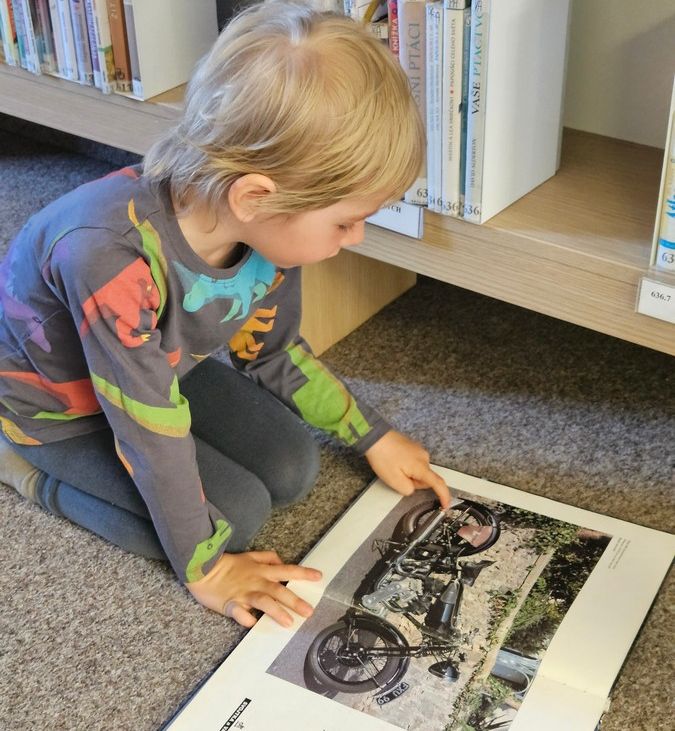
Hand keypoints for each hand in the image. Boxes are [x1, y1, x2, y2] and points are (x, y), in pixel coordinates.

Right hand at [185, 550, 321, 627]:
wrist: (203, 567)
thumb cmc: (228, 564)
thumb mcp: (250, 555)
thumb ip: (267, 558)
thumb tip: (281, 561)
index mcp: (261, 570)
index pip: (287, 571)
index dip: (303, 573)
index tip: (319, 577)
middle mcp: (256, 581)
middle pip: (279, 590)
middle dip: (295, 600)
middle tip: (309, 611)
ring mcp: (243, 593)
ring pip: (263, 601)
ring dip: (276, 611)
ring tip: (288, 622)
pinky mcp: (230, 603)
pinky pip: (239, 612)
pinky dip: (246, 618)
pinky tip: (253, 624)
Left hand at [365, 430, 450, 507]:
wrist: (375, 436)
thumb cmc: (383, 457)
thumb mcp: (394, 481)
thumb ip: (408, 489)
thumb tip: (412, 487)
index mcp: (421, 467)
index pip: (438, 483)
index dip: (444, 495)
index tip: (446, 505)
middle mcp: (424, 457)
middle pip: (425, 478)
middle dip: (413, 482)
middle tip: (397, 477)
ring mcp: (419, 450)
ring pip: (419, 470)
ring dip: (409, 473)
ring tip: (393, 467)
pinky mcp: (413, 446)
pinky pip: (414, 462)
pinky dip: (407, 466)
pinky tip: (394, 461)